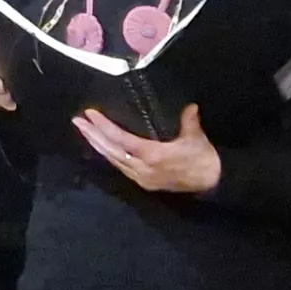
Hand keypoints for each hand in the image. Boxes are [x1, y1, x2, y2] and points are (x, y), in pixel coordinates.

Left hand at [80, 103, 221, 195]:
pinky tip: (103, 148)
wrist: (212, 182)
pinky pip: (122, 168)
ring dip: (99, 146)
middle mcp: (142, 169)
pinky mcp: (145, 183)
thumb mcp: (196, 137)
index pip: (121, 140)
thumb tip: (189, 106)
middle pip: (111, 152)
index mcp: (153, 155)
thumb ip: (189, 121)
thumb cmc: (203, 157)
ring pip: (114, 161)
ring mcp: (142, 178)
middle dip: (93, 136)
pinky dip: (110, 156)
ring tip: (86, 132)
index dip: (104, 127)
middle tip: (78, 122)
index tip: (90, 114)